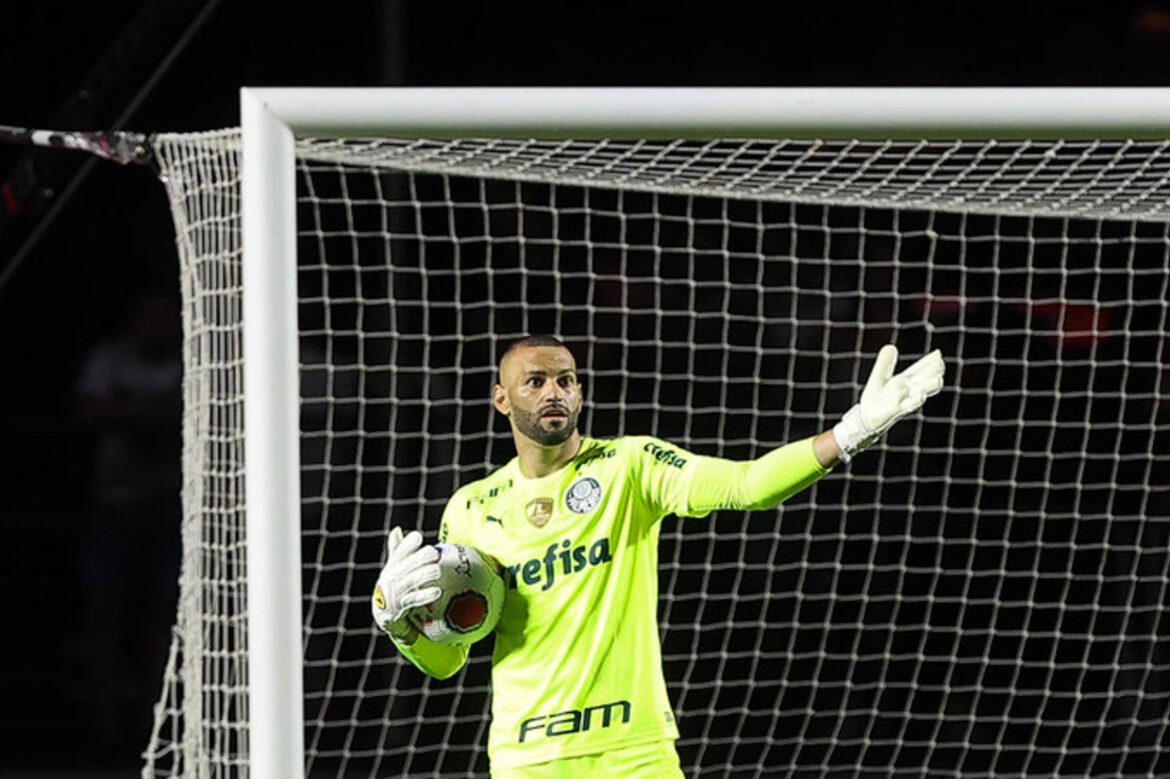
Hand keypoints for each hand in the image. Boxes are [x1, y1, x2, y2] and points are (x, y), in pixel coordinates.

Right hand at [372, 527, 441, 642]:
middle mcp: (392, 576)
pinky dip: (425, 595)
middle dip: (419, 558)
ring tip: (437, 570)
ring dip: (424, 575)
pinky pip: (414, 599)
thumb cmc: (393, 581)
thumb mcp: (394, 565)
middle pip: (406, 565)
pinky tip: (437, 591)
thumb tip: (396, 529)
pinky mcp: (401, 605)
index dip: (408, 544)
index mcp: (393, 564)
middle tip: (434, 553)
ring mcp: (396, 591)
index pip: (399, 552)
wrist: (383, 609)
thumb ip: (398, 548)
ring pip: (411, 581)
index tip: (418, 537)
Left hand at [832, 345, 944, 461]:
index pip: (921, 369)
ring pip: (920, 395)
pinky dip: (910, 401)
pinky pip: (904, 406)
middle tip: (940, 365)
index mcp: (906, 381)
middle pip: (925, 381)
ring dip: (928, 388)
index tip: (937, 354)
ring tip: (938, 381)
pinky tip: (917, 395)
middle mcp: (908, 391)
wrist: (867, 417)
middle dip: (933, 374)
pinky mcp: (894, 411)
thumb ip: (885, 363)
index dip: (930, 362)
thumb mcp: (879, 376)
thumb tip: (890, 346)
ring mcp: (903, 401)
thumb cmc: (877, 397)